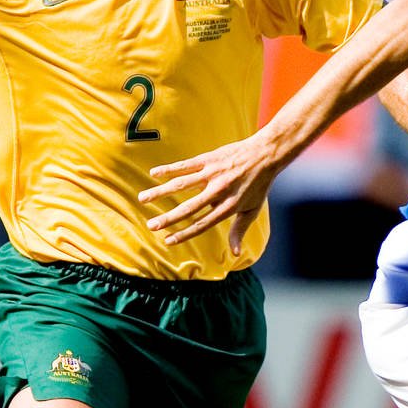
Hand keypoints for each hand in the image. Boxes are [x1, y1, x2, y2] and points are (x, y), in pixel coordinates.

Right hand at [139, 134, 277, 253]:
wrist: (265, 155)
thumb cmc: (259, 185)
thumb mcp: (252, 210)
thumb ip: (239, 230)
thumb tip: (235, 253)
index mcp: (228, 207)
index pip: (202, 224)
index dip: (184, 234)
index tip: (168, 240)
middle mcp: (218, 192)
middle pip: (189, 208)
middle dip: (168, 218)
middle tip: (151, 225)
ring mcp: (212, 174)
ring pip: (181, 185)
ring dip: (160, 192)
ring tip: (142, 199)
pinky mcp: (209, 159)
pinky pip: (185, 166)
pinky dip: (169, 169)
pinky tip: (154, 174)